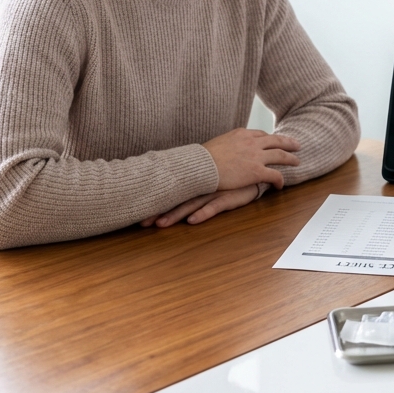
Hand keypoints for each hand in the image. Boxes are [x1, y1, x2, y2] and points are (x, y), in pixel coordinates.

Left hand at [142, 184, 262, 227]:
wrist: (256, 168)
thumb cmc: (232, 174)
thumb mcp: (212, 177)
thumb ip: (196, 181)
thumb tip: (176, 187)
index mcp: (195, 182)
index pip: (171, 193)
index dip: (155, 202)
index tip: (137, 211)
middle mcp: (201, 186)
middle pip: (176, 200)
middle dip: (159, 211)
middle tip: (141, 223)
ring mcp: (214, 192)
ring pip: (191, 205)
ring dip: (176, 215)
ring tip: (161, 225)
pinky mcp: (228, 197)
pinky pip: (214, 207)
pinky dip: (203, 214)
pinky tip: (192, 221)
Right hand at [202, 128, 299, 192]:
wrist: (202, 166)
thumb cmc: (204, 158)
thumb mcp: (219, 143)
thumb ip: (228, 144)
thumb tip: (227, 149)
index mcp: (242, 134)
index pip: (261, 134)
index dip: (270, 138)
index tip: (275, 140)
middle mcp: (252, 142)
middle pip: (276, 140)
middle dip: (288, 142)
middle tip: (297, 145)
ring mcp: (256, 156)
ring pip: (281, 156)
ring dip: (291, 159)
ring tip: (297, 162)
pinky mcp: (257, 171)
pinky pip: (275, 175)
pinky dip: (280, 180)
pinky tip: (281, 185)